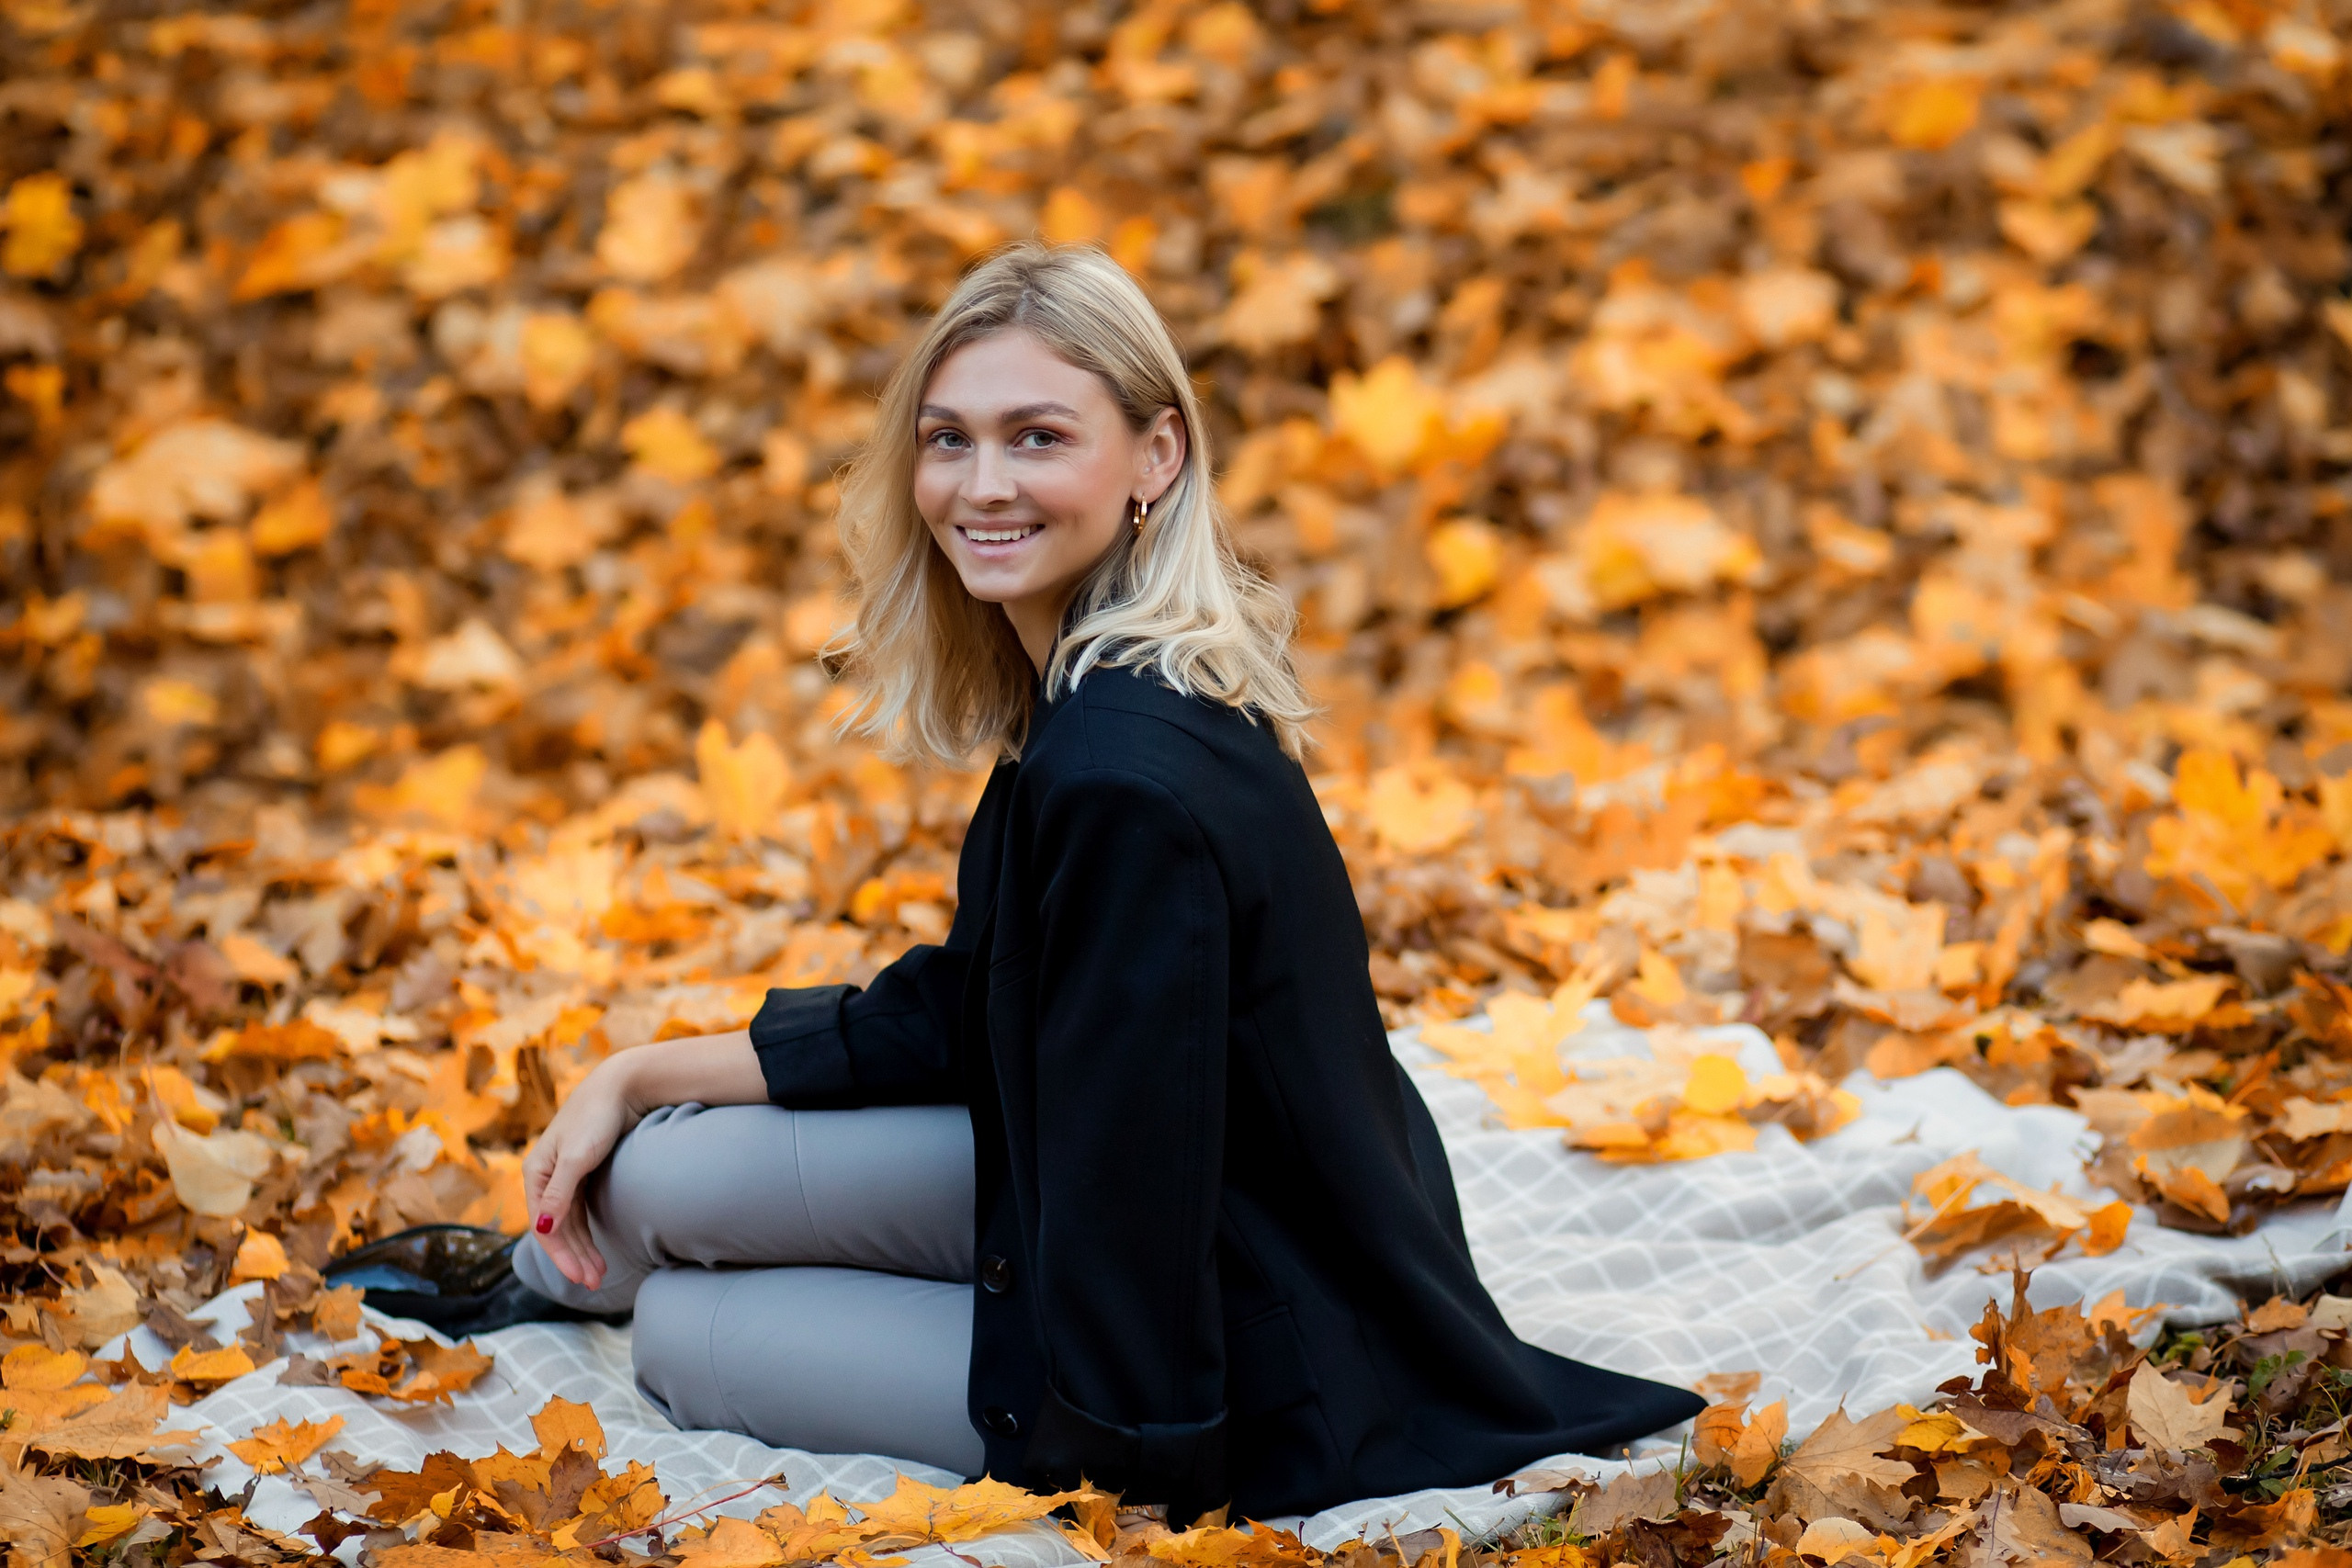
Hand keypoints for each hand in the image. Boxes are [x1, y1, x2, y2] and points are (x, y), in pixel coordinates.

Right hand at [518, 1030, 764, 1290]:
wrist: (623, 1085)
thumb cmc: (597, 1117)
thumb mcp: (577, 1157)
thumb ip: (560, 1193)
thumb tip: (544, 1230)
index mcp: (536, 1173)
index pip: (544, 1226)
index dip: (561, 1255)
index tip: (580, 1277)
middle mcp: (546, 1177)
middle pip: (557, 1228)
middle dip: (574, 1258)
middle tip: (595, 1284)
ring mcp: (566, 1176)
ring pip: (570, 1223)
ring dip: (582, 1249)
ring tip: (600, 1275)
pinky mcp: (584, 1173)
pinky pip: (581, 1212)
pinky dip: (588, 1232)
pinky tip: (597, 1249)